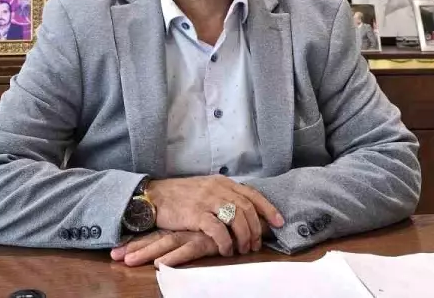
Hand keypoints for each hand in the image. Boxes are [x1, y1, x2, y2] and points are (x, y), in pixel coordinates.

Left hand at [110, 230, 218, 267]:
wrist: (246, 218)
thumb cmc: (225, 227)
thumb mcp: (201, 231)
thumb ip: (186, 237)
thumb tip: (168, 246)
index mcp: (181, 226)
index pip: (154, 234)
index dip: (135, 242)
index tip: (116, 252)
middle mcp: (184, 228)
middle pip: (155, 238)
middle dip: (134, 247)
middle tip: (115, 256)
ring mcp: (194, 233)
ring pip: (166, 242)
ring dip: (147, 252)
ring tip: (130, 261)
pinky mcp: (206, 241)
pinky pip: (188, 250)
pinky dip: (174, 258)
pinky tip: (161, 265)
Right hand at [146, 176, 283, 256]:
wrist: (154, 195)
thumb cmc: (180, 195)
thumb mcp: (205, 188)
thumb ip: (223, 195)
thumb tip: (243, 211)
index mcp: (222, 182)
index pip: (252, 194)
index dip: (268, 209)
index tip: (279, 222)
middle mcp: (218, 188)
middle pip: (247, 209)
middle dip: (255, 229)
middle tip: (255, 245)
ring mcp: (207, 200)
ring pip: (236, 218)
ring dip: (244, 237)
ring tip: (242, 250)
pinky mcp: (196, 214)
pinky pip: (218, 230)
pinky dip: (226, 242)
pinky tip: (226, 250)